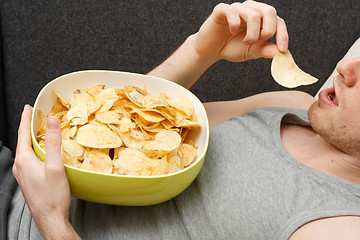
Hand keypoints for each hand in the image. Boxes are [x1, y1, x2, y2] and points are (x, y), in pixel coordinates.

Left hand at [13, 105, 79, 238]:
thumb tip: (52, 121)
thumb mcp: (55, 166)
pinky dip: (36, 150)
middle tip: (36, 117)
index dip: (26, 118)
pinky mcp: (29, 180)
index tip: (28, 108)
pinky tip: (45, 153)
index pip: (22, 133)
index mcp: (24, 160)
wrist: (50, 218)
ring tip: (42, 132)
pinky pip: (30, 160)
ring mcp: (23, 174)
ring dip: (34, 139)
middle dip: (30, 127)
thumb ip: (53, 142)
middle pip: (24, 141)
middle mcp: (20, 166)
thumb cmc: (52, 196)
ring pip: (27, 151)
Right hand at [193, 1, 287, 61]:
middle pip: (269, 11)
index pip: (278, 21)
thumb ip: (264, 50)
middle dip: (268, 30)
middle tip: (259, 42)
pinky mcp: (222, 10)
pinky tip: (232, 31)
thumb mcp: (250, 52)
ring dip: (252, 33)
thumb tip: (280, 53)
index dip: (282, 35)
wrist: (210, 50)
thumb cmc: (231, 47)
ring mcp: (237, 8)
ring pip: (253, 14)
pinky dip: (235, 24)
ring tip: (245, 42)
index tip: (282, 50)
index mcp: (261, 19)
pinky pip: (233, 11)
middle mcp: (251, 10)